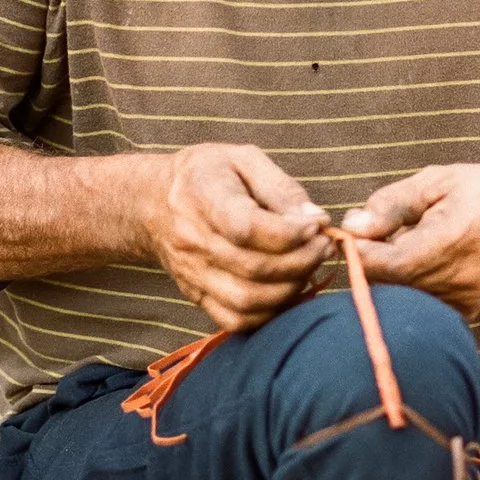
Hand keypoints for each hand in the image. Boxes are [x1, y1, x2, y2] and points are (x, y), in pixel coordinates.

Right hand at [144, 144, 331, 331]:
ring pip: (247, 299)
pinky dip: (270, 312)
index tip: (316, 224)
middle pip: (254, 267)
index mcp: (202, 196)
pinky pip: (235, 320)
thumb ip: (281, 187)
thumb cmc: (207, 175)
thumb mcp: (243, 159)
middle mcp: (191, 240)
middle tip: (324, 245)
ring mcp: (191, 273)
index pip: (247, 227)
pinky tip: (288, 288)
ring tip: (310, 265)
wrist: (154, 202)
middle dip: (302, 260)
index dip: (290, 232)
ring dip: (291, 287)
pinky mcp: (196, 296)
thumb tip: (315, 219)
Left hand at [340, 162, 479, 319]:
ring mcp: (461, 302)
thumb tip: (352, 227)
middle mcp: (456, 280)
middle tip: (375, 235)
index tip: (348, 236)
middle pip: (386, 285)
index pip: (384, 265)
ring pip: (400, 298)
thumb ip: (391, 204)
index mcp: (448, 241)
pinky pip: (419, 305)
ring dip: (390, 275)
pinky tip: (422, 264)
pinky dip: (409, 287)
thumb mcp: (436, 180)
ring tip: (406, 245)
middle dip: (370, 262)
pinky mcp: (464, 313)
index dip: (358, 253)